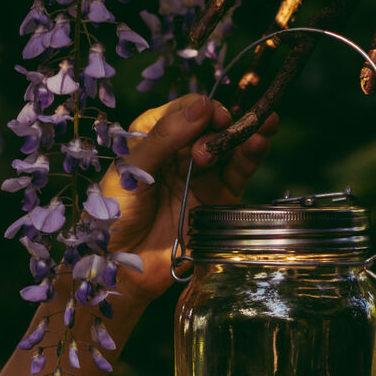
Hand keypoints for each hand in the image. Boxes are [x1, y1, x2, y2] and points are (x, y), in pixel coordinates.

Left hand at [102, 93, 278, 302]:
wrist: (123, 269)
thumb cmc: (114, 217)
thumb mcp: (133, 170)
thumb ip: (165, 137)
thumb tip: (202, 107)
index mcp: (152, 140)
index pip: (182, 112)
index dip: (199, 109)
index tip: (210, 113)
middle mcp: (178, 156)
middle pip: (210, 127)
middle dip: (219, 126)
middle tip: (218, 135)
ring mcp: (200, 178)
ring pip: (228, 148)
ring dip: (243, 135)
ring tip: (259, 126)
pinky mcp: (217, 201)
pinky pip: (238, 174)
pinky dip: (251, 156)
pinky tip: (261, 140)